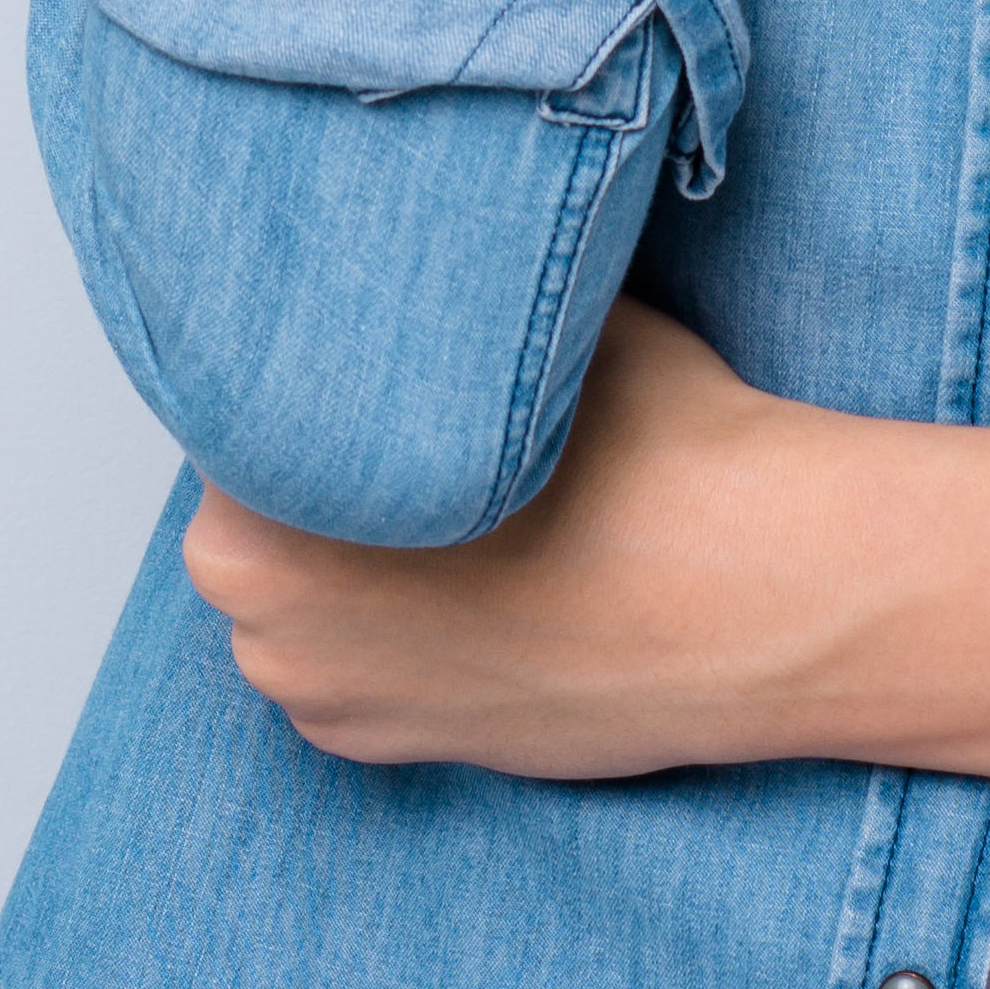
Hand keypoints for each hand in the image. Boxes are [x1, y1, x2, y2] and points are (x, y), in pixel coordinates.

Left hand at [180, 306, 846, 780]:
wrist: (762, 596)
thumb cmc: (645, 458)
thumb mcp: (511, 322)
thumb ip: (415, 302)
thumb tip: (385, 238)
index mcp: (252, 525)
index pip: (226, 417)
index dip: (293, 373)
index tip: (357, 347)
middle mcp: (266, 634)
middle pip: (253, 510)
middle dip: (313, 465)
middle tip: (408, 414)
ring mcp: (331, 704)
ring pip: (299, 591)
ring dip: (346, 548)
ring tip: (448, 493)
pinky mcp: (399, 750)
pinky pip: (354, 663)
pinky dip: (390, 622)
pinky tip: (472, 574)